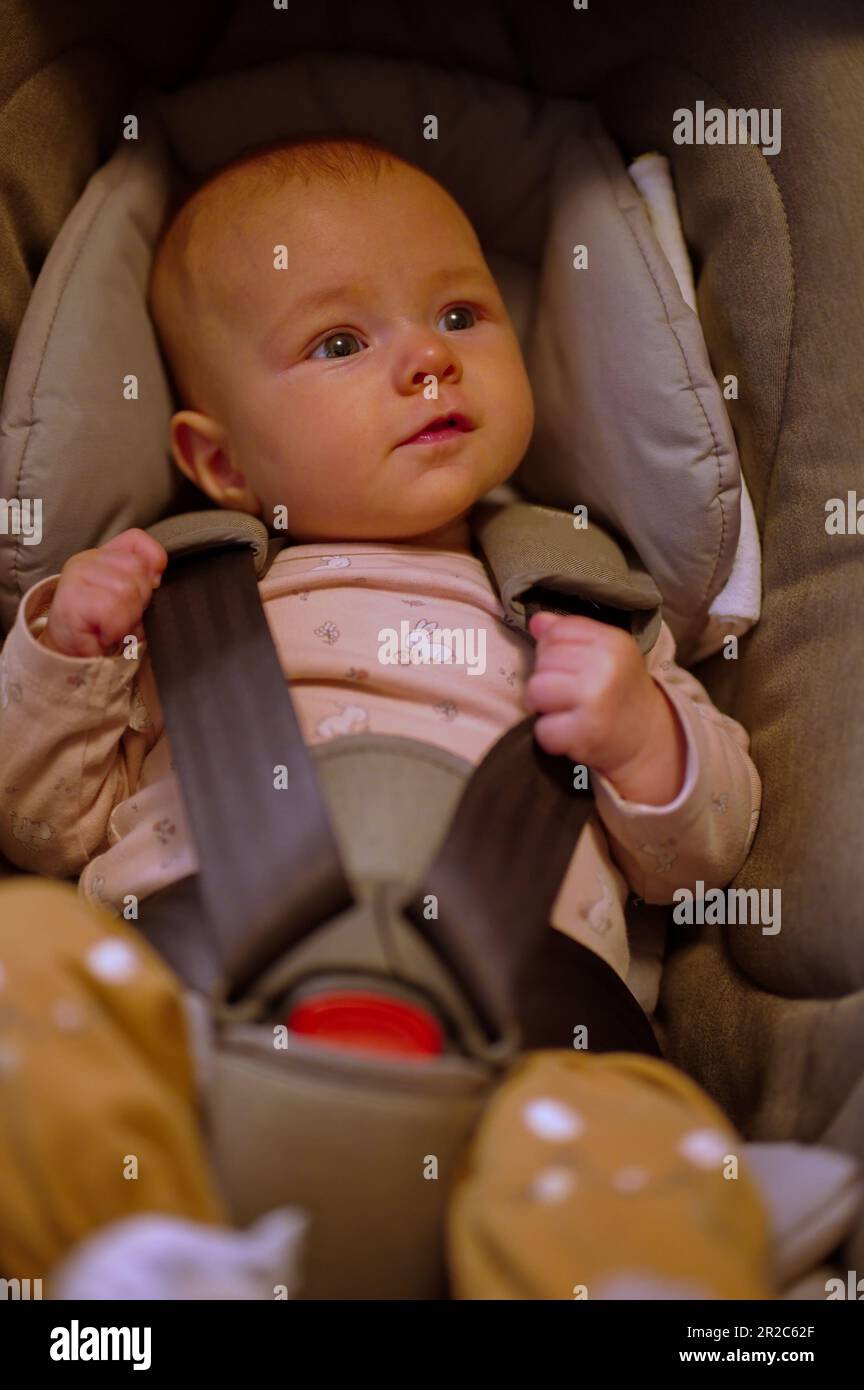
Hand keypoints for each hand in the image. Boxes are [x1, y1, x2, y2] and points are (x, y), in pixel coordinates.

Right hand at [40, 529, 167, 657]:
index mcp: (104, 556)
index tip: (152, 586)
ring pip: (127, 591)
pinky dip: (115, 628)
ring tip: (111, 627)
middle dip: (140, 601)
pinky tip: (102, 633)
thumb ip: (143, 581)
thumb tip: (156, 578)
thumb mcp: (130, 601)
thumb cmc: (102, 628)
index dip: (154, 561)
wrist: (70, 655)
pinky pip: (112, 609)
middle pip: (137, 569)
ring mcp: (77, 575)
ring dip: (127, 618)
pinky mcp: (72, 597)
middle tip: (121, 617)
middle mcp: (88, 559)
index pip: (137, 539)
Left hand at [524, 611, 686, 805]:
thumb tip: (536, 621)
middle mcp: (605, 667)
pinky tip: (570, 732)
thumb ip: (571, 632)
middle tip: (570, 694)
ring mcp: (595, 700)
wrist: (648, 736)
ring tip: (566, 710)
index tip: (570, 667)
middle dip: (548, 678)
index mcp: (612, 642)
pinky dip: (551, 735)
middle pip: (542, 661)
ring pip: (535, 690)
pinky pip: (542, 729)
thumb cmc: (620, 690)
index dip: (552, 649)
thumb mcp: (606, 652)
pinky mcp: (585, 733)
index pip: (556, 631)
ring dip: (544, 706)